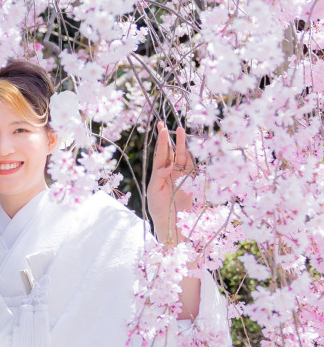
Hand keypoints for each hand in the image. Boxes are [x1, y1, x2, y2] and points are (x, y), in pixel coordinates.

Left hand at [146, 122, 193, 243]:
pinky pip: (192, 167)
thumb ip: (160, 176)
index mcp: (159, 172)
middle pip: (171, 151)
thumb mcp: (154, 191)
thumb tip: (169, 164)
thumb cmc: (158, 207)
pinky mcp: (191, 182)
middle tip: (168, 124)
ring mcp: (181, 175)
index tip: (161, 128)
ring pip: (182, 156)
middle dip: (171, 138)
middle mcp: (170, 171)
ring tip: (181, 131)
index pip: (160, 154)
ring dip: (182, 144)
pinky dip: (192, 157)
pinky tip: (190, 147)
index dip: (161, 141)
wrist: (170, 222)